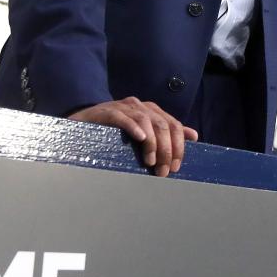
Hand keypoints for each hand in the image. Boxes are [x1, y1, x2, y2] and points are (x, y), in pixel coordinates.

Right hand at [69, 97, 197, 177]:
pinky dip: (134, 127)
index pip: (173, 125)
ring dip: (152, 143)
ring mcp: (124, 107)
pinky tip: (140, 139)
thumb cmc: (114, 132)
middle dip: (166, 149)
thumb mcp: (143, 133)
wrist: (83, 124)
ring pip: (146, 121)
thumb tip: (194, 135)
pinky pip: (124, 118)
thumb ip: (168, 133)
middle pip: (162, 125)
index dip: (178, 146)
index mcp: (151, 110)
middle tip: (163, 171)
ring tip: (150, 162)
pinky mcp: (108, 111)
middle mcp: (140, 106)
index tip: (176, 167)